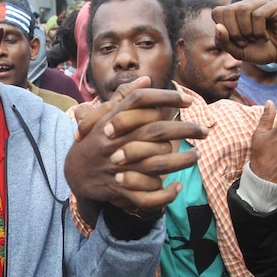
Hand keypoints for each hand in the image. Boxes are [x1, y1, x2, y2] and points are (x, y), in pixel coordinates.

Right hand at [67, 77, 207, 212]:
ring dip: (181, 161)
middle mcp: (115, 142)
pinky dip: (164, 194)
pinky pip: (146, 196)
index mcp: (112, 122)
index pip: (140, 101)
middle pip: (155, 131)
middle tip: (204, 130)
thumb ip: (124, 98)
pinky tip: (177, 186)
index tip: (187, 100)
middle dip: (184, 130)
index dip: (166, 98)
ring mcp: (117, 167)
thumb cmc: (94, 140)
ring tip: (196, 155)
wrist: (72, 172)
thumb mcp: (103, 117)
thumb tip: (146, 81)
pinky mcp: (120, 189)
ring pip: (157, 164)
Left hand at [212, 0, 276, 66]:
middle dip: (235, 32)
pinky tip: (265, 37)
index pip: (217, 12)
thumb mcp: (237, 51)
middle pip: (229, 10)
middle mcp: (246, 4)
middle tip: (245, 41)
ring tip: (255, 38)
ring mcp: (261, 3)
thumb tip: (218, 27)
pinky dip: (259, 30)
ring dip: (247, 31)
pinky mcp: (275, 5)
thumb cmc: (259, 50)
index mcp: (234, 13)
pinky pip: (259, 14)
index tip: (235, 41)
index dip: (223, 29)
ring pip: (243, 10)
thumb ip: (223, 42)